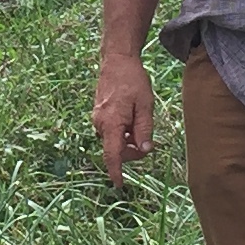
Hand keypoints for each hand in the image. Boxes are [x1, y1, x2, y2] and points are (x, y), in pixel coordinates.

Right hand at [93, 51, 156, 183]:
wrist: (116, 60)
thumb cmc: (132, 80)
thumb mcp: (145, 105)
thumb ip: (144, 129)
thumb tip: (144, 149)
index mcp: (111, 123)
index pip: (112, 155)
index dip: (116, 172)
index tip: (119, 185)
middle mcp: (100, 123)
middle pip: (115, 150)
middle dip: (131, 152)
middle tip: (147, 140)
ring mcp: (97, 119)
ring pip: (114, 141)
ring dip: (128, 140)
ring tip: (140, 120)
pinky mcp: (99, 114)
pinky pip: (111, 131)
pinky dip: (122, 132)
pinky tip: (131, 117)